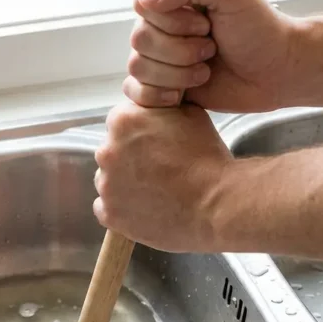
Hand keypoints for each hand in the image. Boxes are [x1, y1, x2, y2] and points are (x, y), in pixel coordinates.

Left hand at [93, 101, 234, 251]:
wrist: (216, 203)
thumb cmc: (207, 158)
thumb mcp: (189, 113)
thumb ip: (162, 108)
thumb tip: (156, 108)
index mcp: (123, 120)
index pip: (122, 121)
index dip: (141, 133)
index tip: (157, 144)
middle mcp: (107, 150)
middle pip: (113, 151)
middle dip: (131, 158)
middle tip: (159, 169)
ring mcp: (106, 184)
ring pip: (109, 180)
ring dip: (126, 183)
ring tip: (155, 191)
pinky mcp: (110, 213)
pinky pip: (107, 208)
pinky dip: (122, 209)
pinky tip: (145, 208)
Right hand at [125, 0, 304, 112]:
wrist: (277, 73)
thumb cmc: (260, 30)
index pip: (143, 6)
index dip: (171, 21)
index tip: (204, 23)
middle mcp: (163, 27)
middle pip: (140, 40)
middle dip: (180, 51)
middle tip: (211, 49)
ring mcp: (162, 59)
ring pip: (138, 68)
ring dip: (177, 74)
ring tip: (205, 71)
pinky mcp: (164, 87)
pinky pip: (136, 92)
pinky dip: (159, 95)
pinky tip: (184, 93)